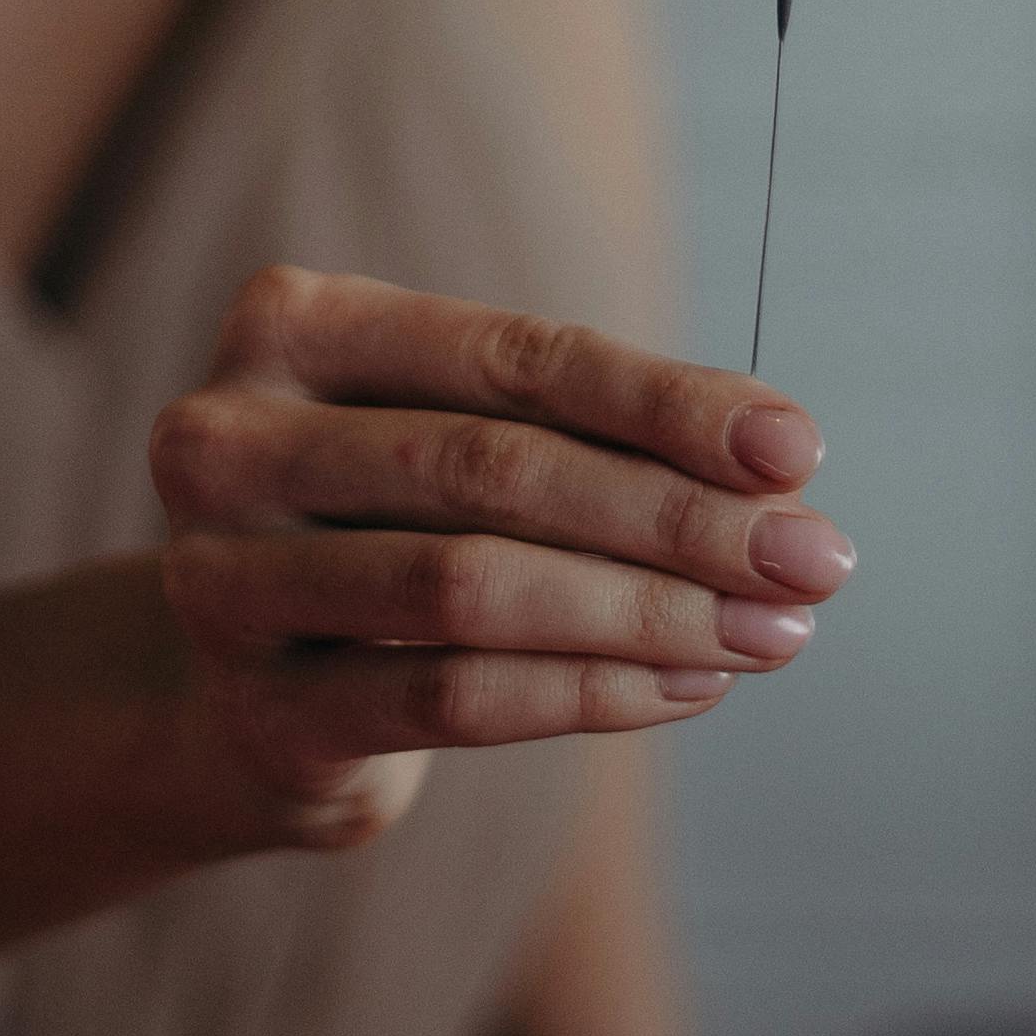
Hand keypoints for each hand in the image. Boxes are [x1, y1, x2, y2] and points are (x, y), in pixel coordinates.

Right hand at [149, 268, 854, 853]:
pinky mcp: (256, 711)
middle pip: (493, 468)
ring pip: (471, 587)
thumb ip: (588, 433)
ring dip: (649, 611)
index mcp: (291, 324)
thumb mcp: (462, 441)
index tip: (798, 448)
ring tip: (773, 632)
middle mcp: (230, 437)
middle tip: (813, 557)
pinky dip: (591, 693)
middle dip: (677, 514)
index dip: (663, 401)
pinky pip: (452, 697)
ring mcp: (222, 578)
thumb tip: (781, 468)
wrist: (243, 695)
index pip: (511, 354)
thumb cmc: (391, 525)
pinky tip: (690, 685)